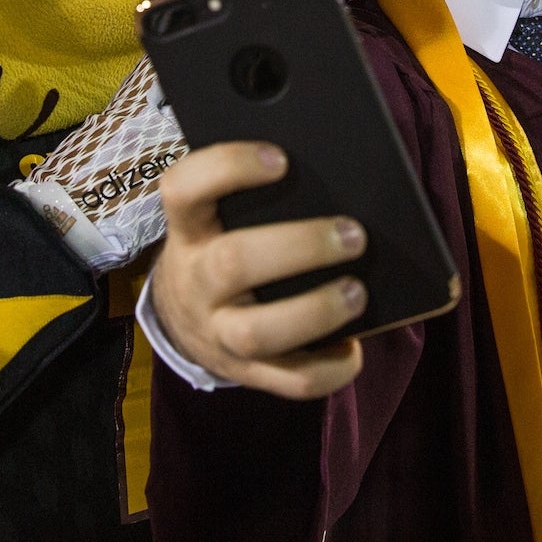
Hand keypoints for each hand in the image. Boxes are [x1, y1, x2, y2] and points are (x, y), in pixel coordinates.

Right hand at [150, 142, 368, 399]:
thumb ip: (256, 198)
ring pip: (259, 331)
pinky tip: (353, 347)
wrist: (183, 319)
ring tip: (357, 291)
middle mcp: (196, 281)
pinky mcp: (247, 371)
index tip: (281, 159)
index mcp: (189, 231)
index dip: (227, 168)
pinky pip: (290, 381)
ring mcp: (217, 333)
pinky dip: (330, 369)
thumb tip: (338, 176)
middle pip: (234, 262)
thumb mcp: (219, 219)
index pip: (183, 190)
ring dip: (317, 310)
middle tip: (353, 234)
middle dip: (301, 247)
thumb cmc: (223, 247)